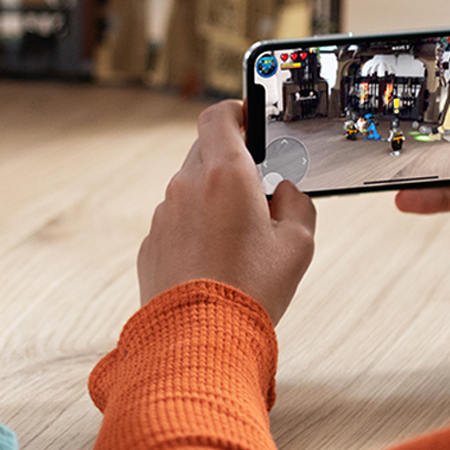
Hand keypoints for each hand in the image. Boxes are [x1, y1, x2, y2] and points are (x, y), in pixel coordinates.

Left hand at [137, 100, 315, 323]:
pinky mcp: (151, 243)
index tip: (250, 120)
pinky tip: (214, 261)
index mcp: (225, 174)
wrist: (199, 337)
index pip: (218, 116)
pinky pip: (176, 222)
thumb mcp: (298, 245)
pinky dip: (194, 229)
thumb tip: (285, 194)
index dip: (236, 111)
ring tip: (239, 238)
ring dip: (212, 200)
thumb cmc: (250, 290)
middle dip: (231, 163)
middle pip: (205, 152)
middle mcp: (187, 186)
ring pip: (190, 190)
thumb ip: (297, 205)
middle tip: (258, 191)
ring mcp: (164, 215)